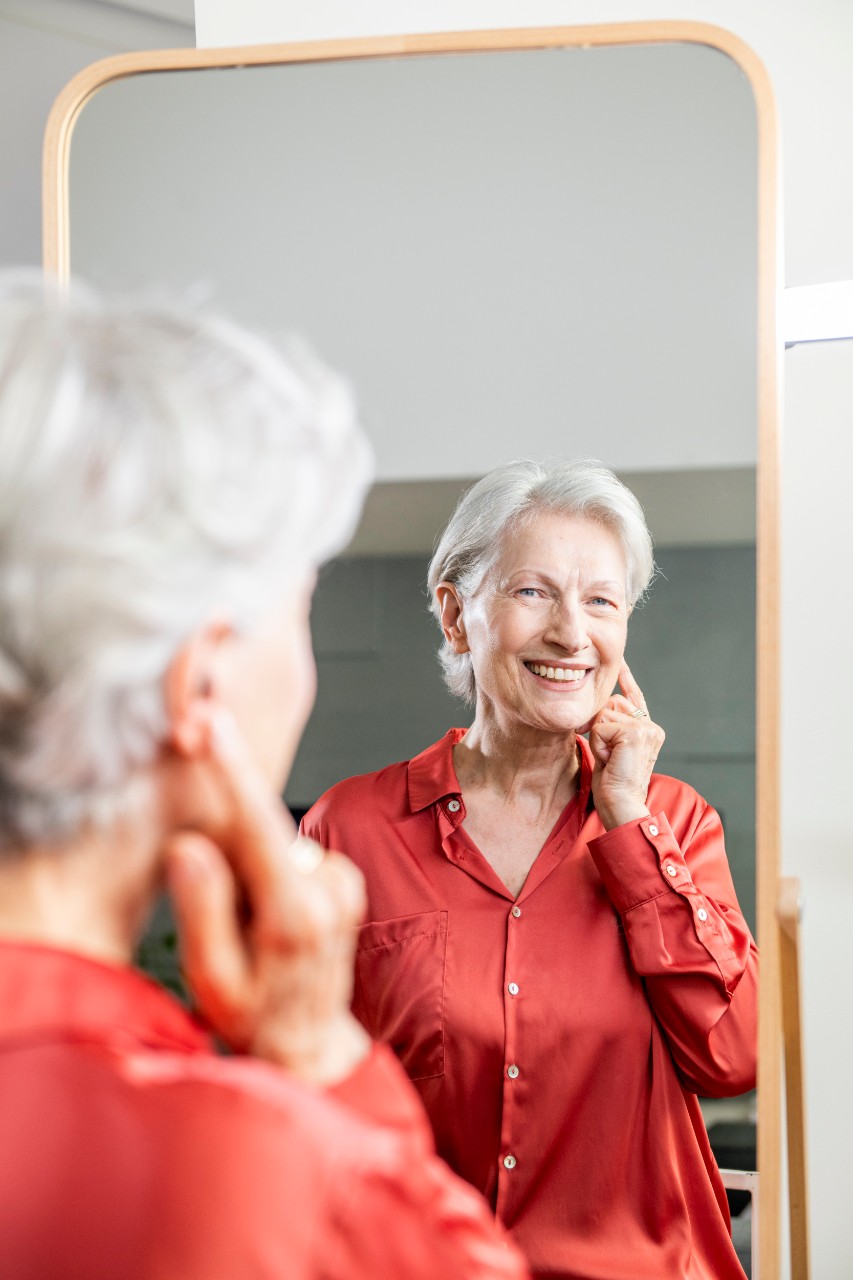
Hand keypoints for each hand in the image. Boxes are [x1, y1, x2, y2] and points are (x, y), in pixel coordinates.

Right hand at [164, 708, 369, 1085]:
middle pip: (262, 829)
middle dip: (226, 844)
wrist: (309, 1045)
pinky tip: (267, 918)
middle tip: (227, 916)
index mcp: (295, 914)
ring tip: (248, 928)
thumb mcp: (212, 979)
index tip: (214, 722)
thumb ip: (203, 910)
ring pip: (273, 843)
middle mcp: (331, 889)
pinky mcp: (344, 875)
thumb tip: (191, 846)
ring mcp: (344, 881)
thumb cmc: (254, 1018)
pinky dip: (268, 872)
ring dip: (248, 868)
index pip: (259, 825)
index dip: (233, 770)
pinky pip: (289, 853)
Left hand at [588, 662, 664, 830]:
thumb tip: (597, 709)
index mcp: (647, 730)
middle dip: (599, 725)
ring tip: (610, 759)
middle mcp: (651, 727)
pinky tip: (610, 760)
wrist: (622, 807)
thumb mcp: (610, 751)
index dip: (625, 678)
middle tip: (607, 754)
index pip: (634, 697)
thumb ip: (610, 729)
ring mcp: (646, 729)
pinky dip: (598, 744)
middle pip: (611, 702)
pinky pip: (601, 726)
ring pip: (604, 714)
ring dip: (598, 738)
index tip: (621, 661)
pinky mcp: (636, 733)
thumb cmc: (612, 785)